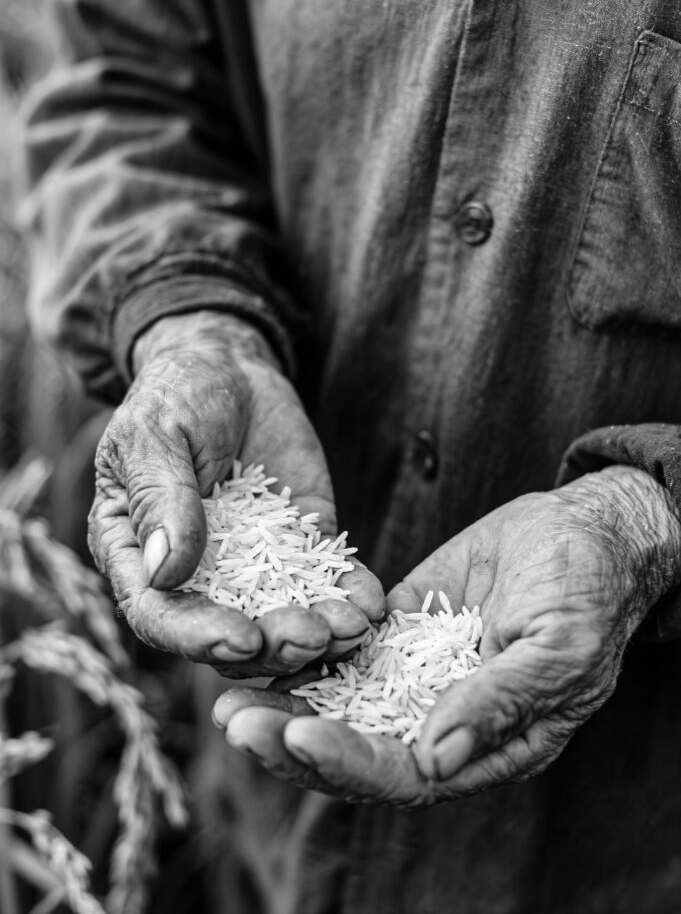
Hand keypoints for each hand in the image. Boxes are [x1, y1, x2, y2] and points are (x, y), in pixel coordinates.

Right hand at [88, 310, 383, 676]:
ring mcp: (250, 566)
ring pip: (280, 621)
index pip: (159, 617)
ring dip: (319, 637)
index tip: (242, 639)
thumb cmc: (176, 395)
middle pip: (226, 635)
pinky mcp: (299, 546)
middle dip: (272, 646)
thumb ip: (160, 501)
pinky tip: (372, 602)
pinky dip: (348, 596)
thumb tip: (165, 574)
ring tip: (353, 629)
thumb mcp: (157, 436)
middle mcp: (193, 575)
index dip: (198, 638)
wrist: (229, 368)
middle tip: (314, 637)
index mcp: (138, 556)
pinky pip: (324, 581)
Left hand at [212, 466, 680, 803]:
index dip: (351, 761)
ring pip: (337, 701)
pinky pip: (341, 648)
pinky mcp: (395, 630)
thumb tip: (437, 757)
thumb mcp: (557, 646)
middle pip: (356, 745)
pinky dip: (300, 651)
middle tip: (234, 720)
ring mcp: (413, 673)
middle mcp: (438, 717)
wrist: (580, 529)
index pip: (406, 772)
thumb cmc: (586, 589)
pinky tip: (255, 643)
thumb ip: (499, 700)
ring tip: (223, 689)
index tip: (300, 737)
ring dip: (282, 701)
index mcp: (486, 743)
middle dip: (292, 740)